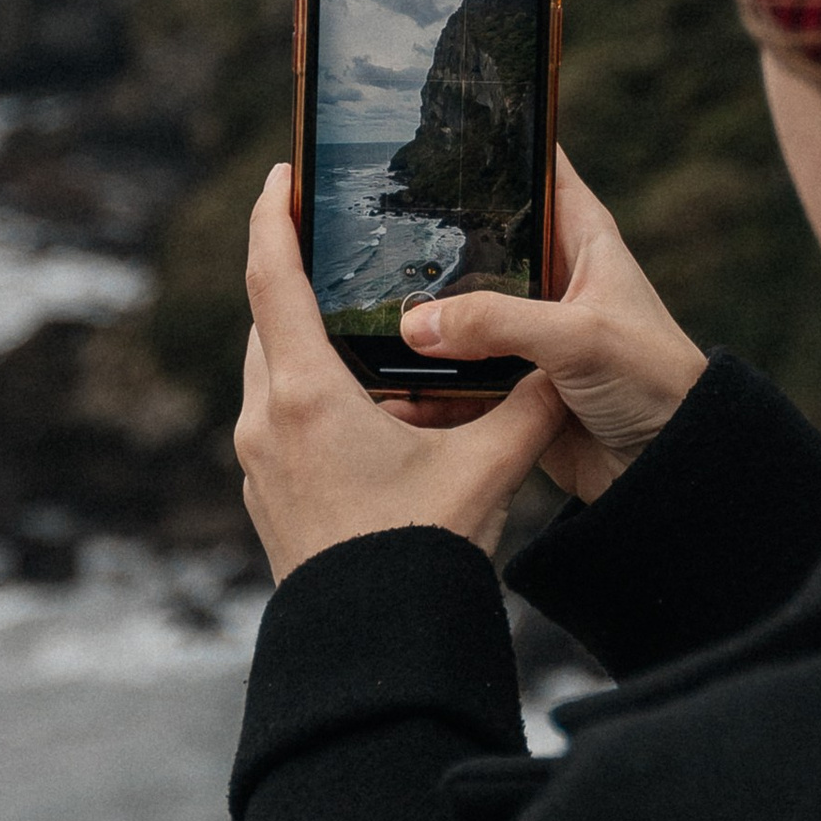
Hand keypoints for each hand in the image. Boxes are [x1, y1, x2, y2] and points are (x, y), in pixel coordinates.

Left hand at [235, 165, 565, 581]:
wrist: (372, 647)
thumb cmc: (421, 553)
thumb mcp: (487, 466)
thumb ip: (527, 405)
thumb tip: (561, 364)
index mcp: (306, 394)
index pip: (272, 277)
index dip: (272, 217)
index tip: (282, 173)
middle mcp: (267, 420)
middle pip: (268, 321)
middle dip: (297, 278)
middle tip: (335, 240)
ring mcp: (260, 463)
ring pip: (272, 374)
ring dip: (308, 343)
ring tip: (362, 325)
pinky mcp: (269, 496)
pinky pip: (281, 420)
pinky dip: (312, 394)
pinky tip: (366, 407)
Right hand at [394, 147, 706, 503]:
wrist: (668, 469)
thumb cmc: (653, 381)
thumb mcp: (579, 337)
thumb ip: (498, 322)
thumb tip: (417, 325)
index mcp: (581, 239)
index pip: (537, 167)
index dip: (497, 140)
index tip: (439, 118)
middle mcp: (550, 278)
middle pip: (478, 239)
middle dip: (429, 236)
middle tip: (365, 222)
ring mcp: (526, 333)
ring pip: (457, 311)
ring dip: (418, 317)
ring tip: (355, 303)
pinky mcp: (510, 385)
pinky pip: (454, 375)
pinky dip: (422, 380)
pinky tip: (383, 382)